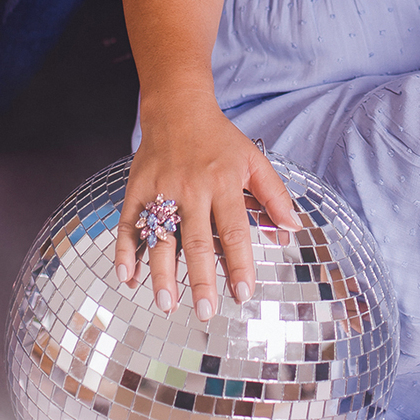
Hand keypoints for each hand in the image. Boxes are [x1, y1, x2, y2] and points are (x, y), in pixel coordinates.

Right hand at [113, 97, 301, 317]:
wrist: (177, 107)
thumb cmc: (220, 139)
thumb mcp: (254, 160)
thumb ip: (274, 196)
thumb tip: (294, 229)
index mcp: (223, 183)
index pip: (234, 232)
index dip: (239, 265)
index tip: (244, 294)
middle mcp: (192, 189)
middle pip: (197, 241)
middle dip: (202, 280)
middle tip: (206, 312)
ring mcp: (161, 189)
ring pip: (161, 238)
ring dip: (162, 274)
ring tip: (167, 304)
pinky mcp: (137, 188)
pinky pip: (129, 224)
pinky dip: (125, 251)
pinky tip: (128, 277)